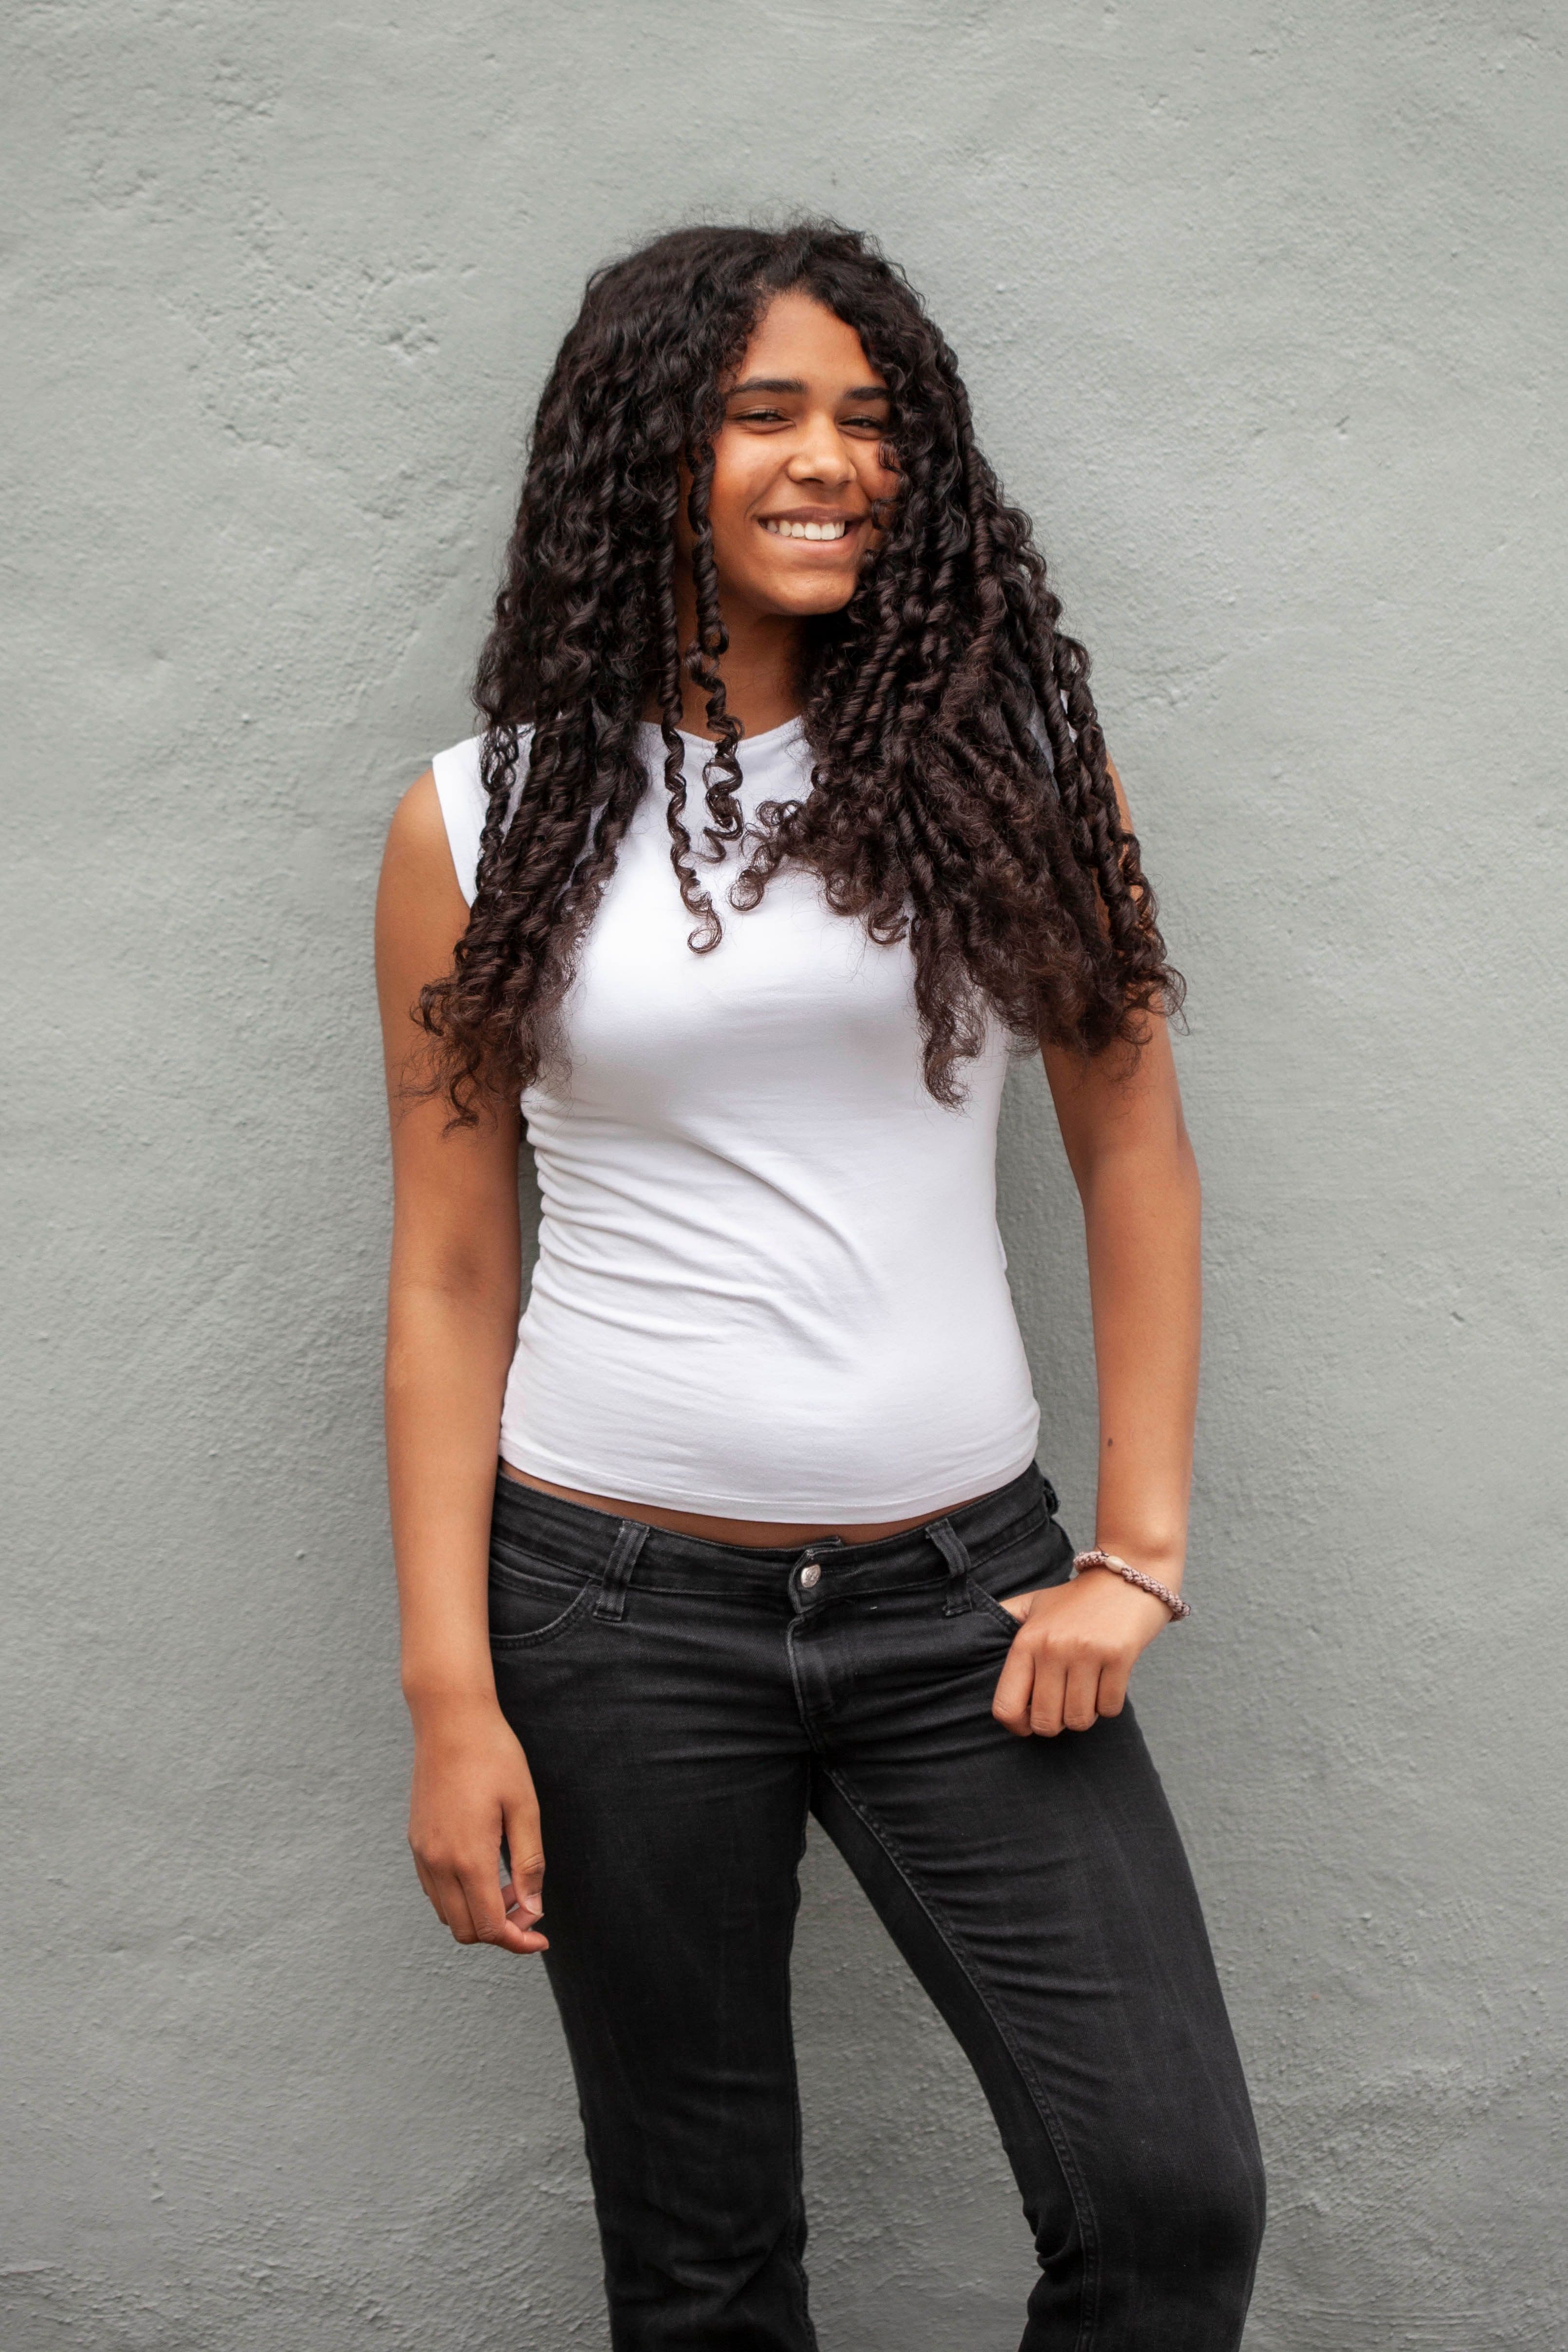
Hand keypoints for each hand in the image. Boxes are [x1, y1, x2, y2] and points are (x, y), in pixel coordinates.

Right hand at [407, 1695, 548, 1953]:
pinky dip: (459, 1898)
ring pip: (448, 1914)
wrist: (450, 1720)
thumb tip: (534, 1910)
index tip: (541, 1938)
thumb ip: (529, 1863)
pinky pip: (434, 1891)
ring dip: (479, 1915)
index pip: (490, 1927)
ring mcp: (422, 1853)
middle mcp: (438, 1862)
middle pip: (466, 1930)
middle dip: (501, 1931)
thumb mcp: (524, 1807)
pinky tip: (485, 1872)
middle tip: (530, 1906)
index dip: (518, 1941)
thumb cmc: (494, 1756)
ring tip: (510, 1885)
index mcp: (468, 1857)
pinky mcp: (416, 1841)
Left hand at [990, 1568, 1175, 1736]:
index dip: (1017, 1727)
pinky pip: (1109, 1708)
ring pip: (1079, 1720)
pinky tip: (1106, 1682)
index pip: (1007, 1707)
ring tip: (1085, 1692)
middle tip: (1063, 1705)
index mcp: (1026, 1641)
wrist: (1125, 1576)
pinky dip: (1108, 1705)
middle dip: (1056, 1724)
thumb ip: (1005, 1621)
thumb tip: (971, 1636)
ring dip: (1084, 1715)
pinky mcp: (1119, 1657)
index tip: (1030, 1721)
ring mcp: (1086, 1653)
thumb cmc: (1075, 1599)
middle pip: (1046, 1722)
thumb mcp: (1033, 1604)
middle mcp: (1052, 1648)